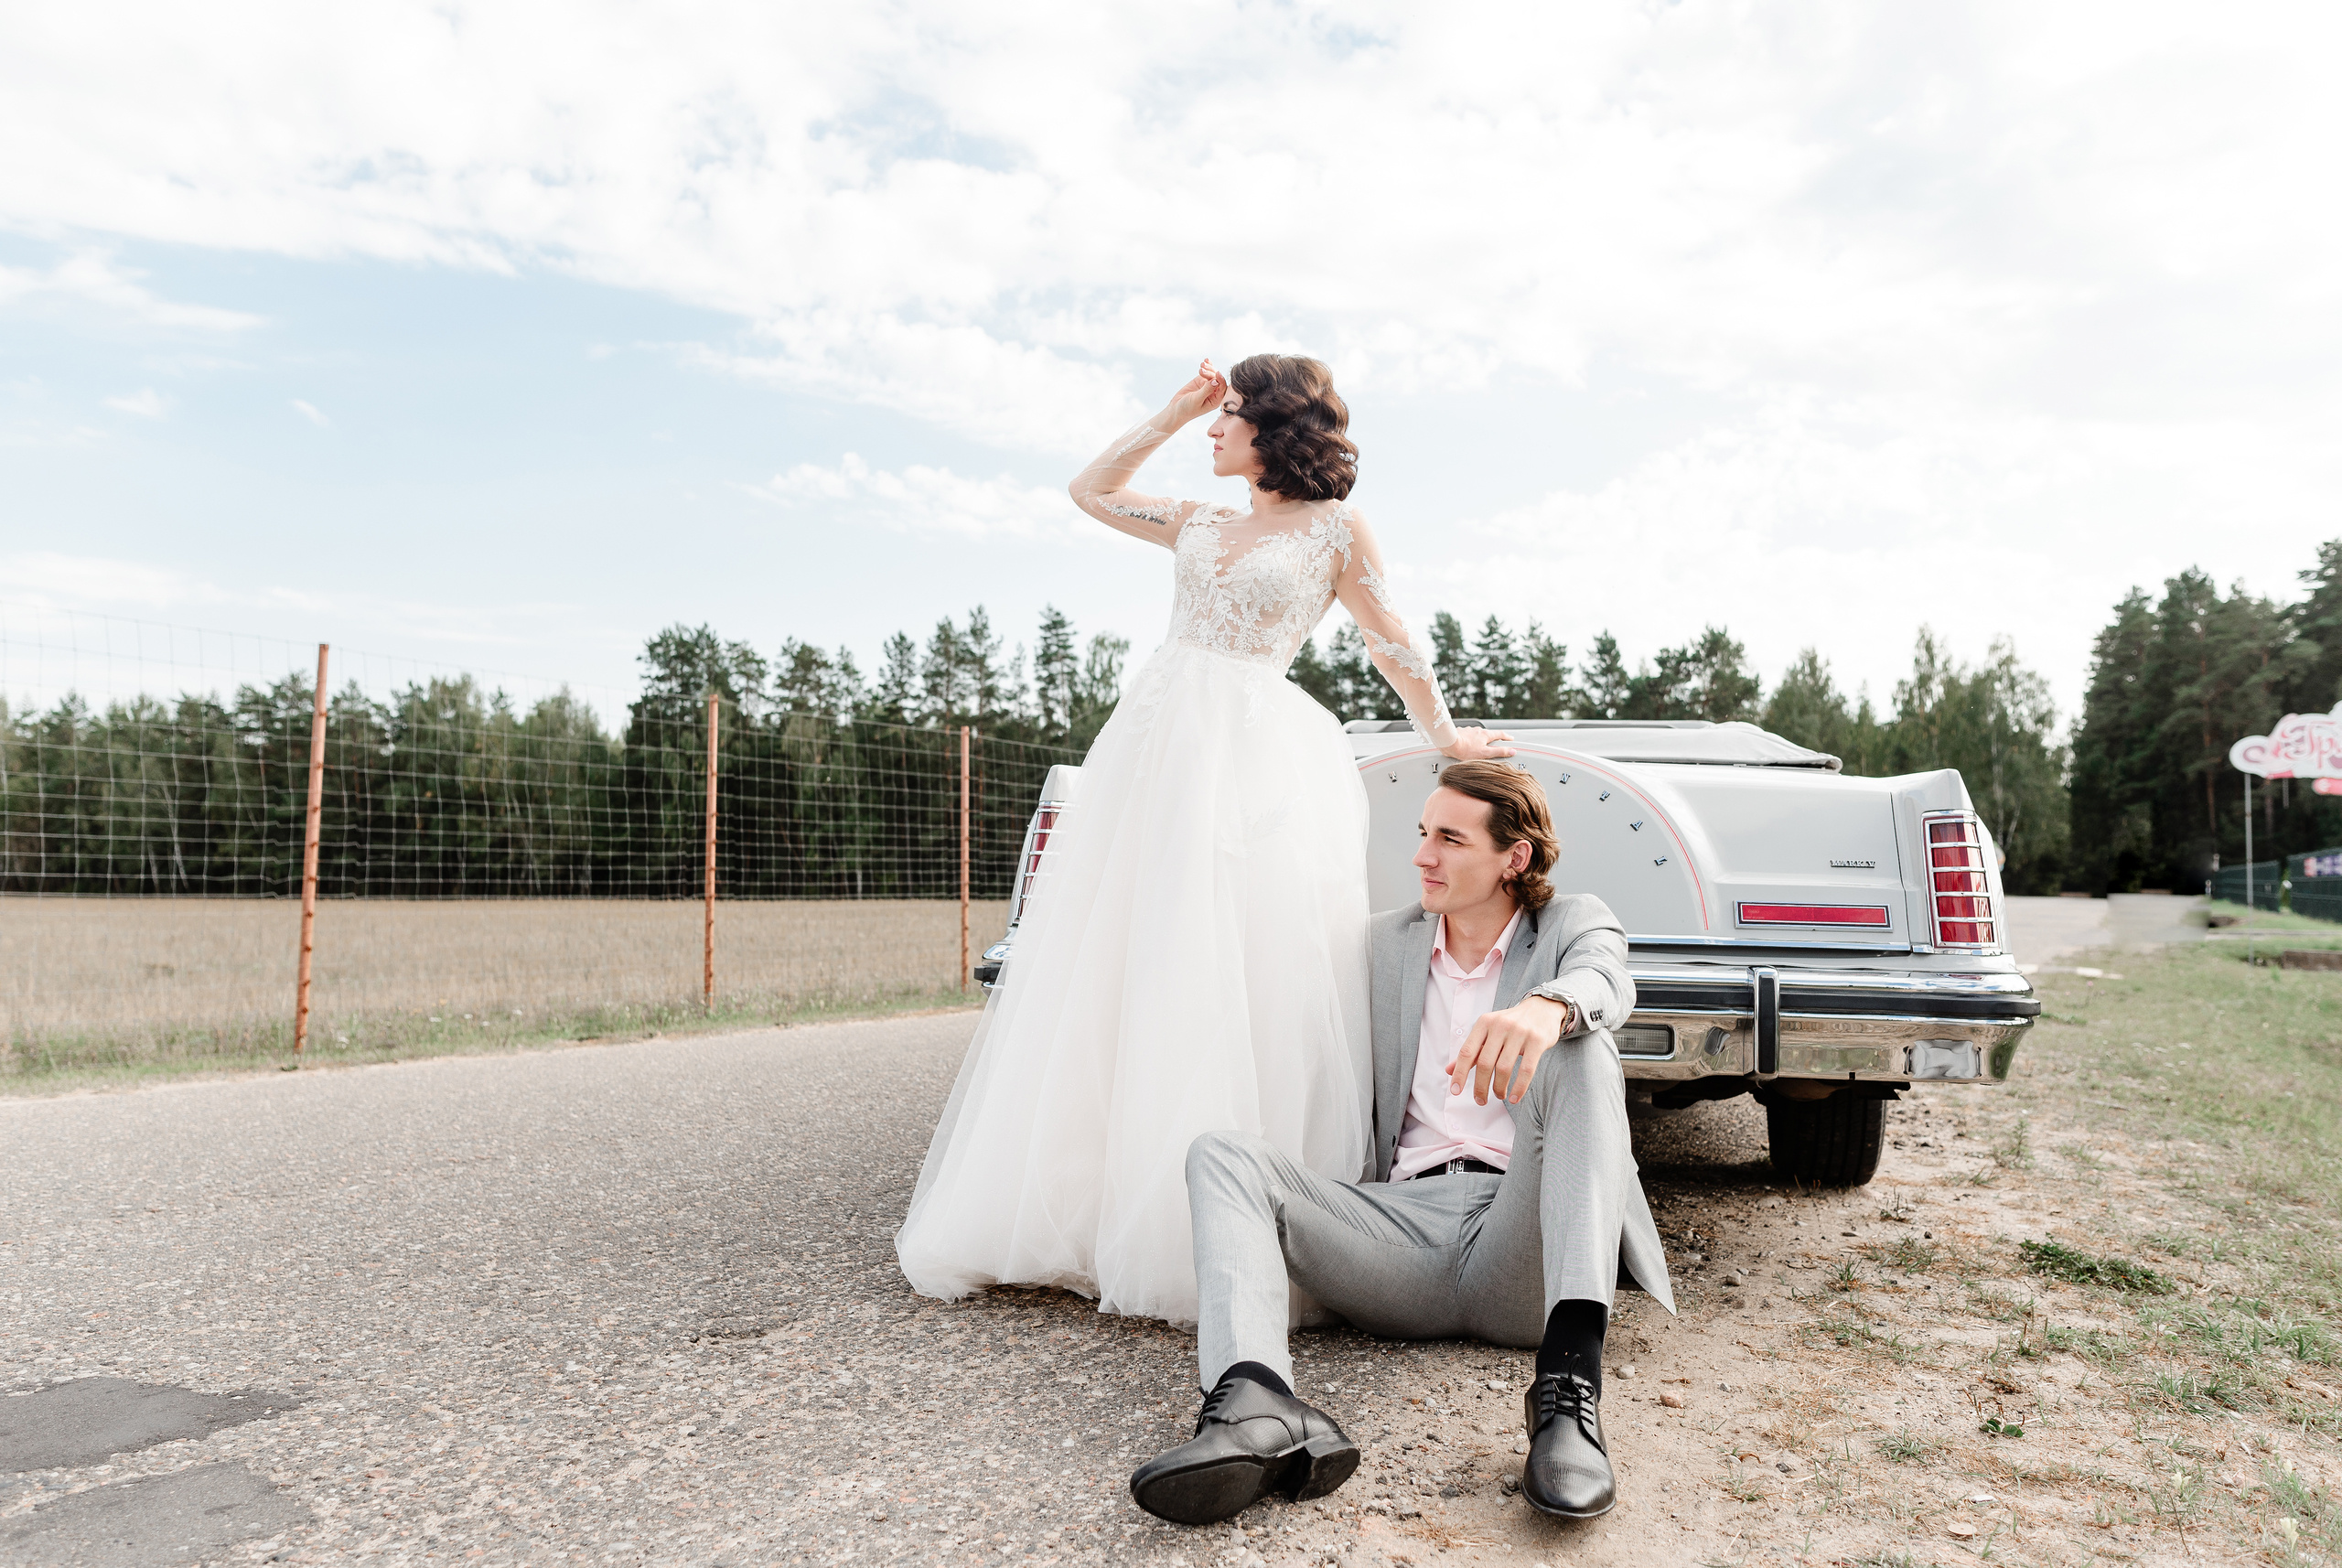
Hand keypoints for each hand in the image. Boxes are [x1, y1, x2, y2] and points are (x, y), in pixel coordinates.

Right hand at [1163, 358, 1227, 425]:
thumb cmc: (1187, 409)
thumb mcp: (1196, 400)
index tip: (1217, 373)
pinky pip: (1206, 372)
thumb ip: (1206, 390)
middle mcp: (1213, 392)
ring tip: (1202, 365)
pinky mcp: (1200, 381)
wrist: (1176, 409)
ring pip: (1212, 374)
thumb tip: (1216, 381)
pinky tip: (1205, 360)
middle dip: (1211, 373)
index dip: (1221, 380)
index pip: (1222, 388)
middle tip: (1201, 371)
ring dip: (1208, 368)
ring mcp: (1207, 385)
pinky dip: (1206, 366)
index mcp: (1216, 400)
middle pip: (1217, 379)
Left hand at [1443, 726, 1516, 759]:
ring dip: (1480, 739)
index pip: (1500, 734)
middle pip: (1488, 734)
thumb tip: (1512, 751)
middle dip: (1492, 739)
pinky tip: (1467, 744)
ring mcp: (1469, 731)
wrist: (1449, 743)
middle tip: (1495, 744)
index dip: (1506, 737)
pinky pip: (1468, 736)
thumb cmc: (1465, 749)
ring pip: (1477, 735)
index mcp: (1485, 734)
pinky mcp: (1461, 733)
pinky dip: (1470, 740)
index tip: (1510, 739)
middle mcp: (1477, 730)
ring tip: (1479, 746)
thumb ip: (1499, 752)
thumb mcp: (1485, 753)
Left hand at [1447, 995, 1570, 1105]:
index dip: (1460, 1073)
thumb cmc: (1510, 1025)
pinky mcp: (1537, 1041)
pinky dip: (1519, 1087)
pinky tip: (1515, 1097)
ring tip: (1499, 1096)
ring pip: (1504, 1068)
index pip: (1467, 1051)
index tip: (1455, 1091)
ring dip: (1499, 1088)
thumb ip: (1471, 1051)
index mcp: (1484, 1023)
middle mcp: (1500, 1025)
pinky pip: (1526, 1070)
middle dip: (1480, 1087)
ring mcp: (1520, 1032)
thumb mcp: (1488, 1032)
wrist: (1542, 1009)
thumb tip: (1449, 1071)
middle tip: (1480, 1100)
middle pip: (1484, 1063)